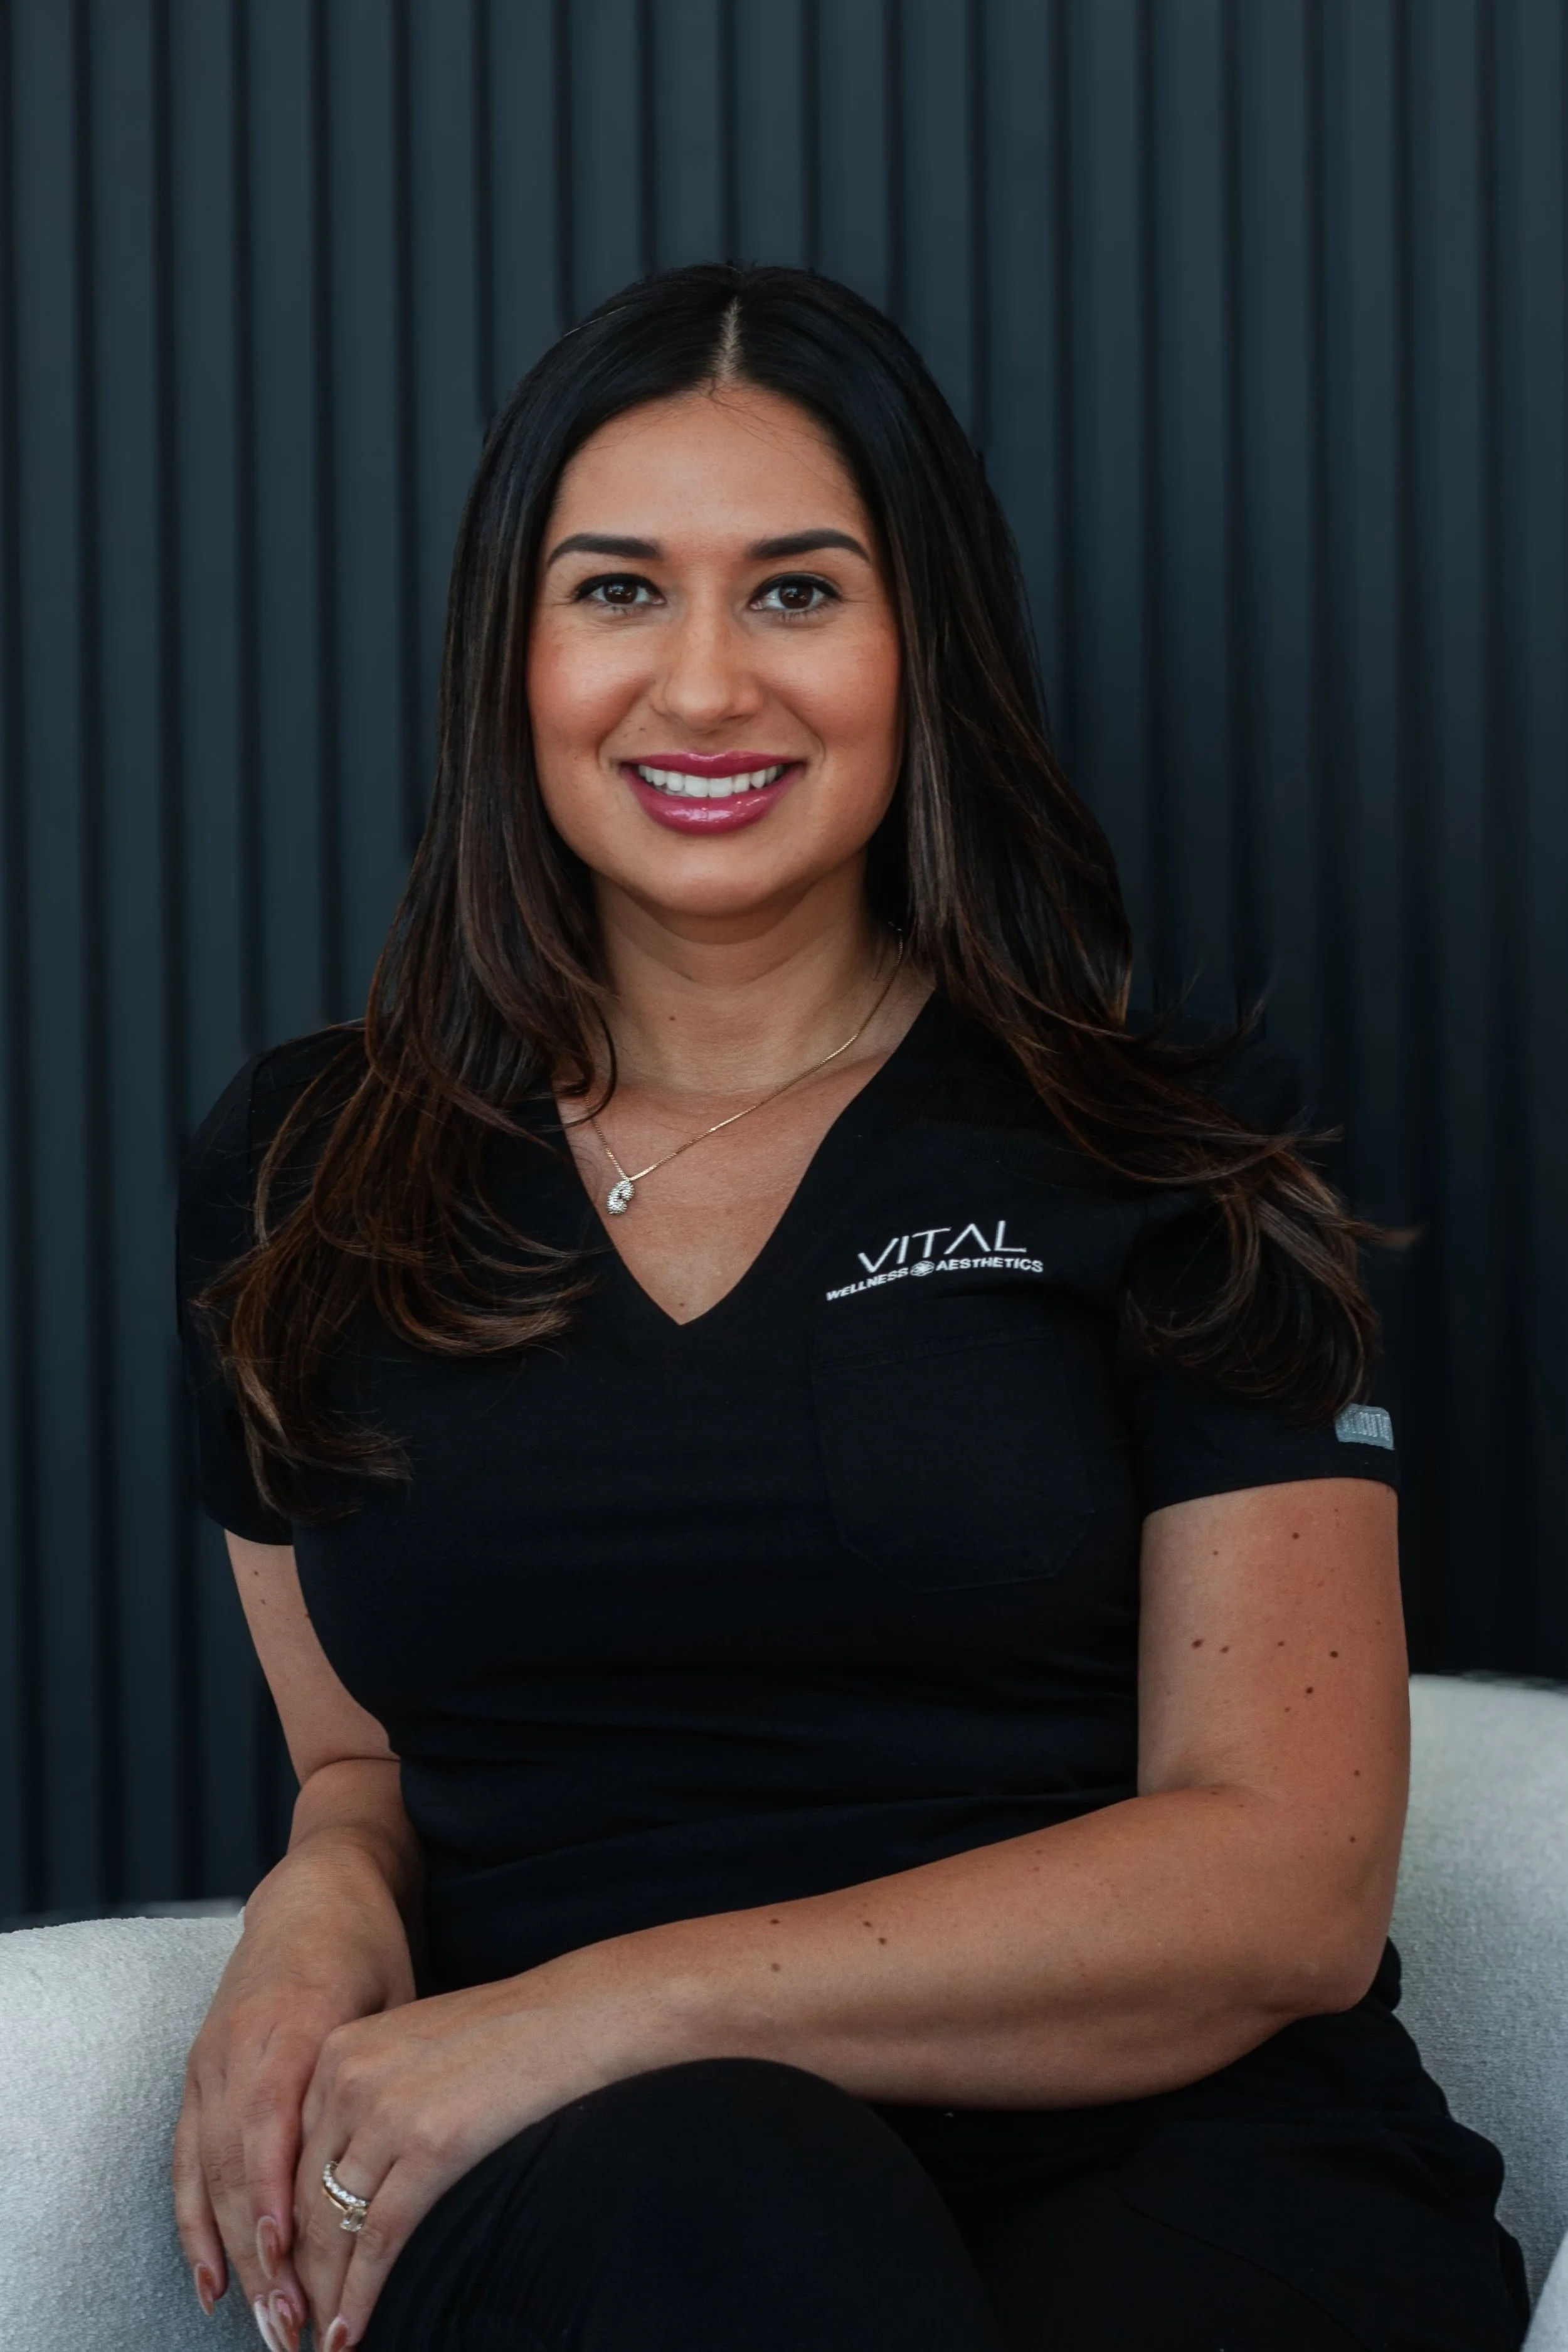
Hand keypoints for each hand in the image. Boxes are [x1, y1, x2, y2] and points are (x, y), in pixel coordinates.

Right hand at [173, 1845, 415, 2351]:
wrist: (317, 1886)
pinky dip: (193, 2223)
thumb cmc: (370, 1946)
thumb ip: (380, 2074)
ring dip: (230, 2255)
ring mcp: (210, 2059)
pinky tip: (212, 2281)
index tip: (290, 2261)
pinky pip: (183, 2159)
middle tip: (288, 2325)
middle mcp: (239, 2045)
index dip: (275, 2196)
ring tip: (259, 2322)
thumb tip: (400, 2167)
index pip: (271, 2123)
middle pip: (235, 2165)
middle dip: (259, 2252)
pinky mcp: (197, 2070)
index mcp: (290, 2021)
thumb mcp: (392, 1998)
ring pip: (205, 2173)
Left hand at [288, 1963, 643, 2347]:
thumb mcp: (409, 2045)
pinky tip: (350, 2331)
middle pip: (300, 2198)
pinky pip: (379, 2239)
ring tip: (319, 2340)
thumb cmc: (502, 2033)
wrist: (570, 2015)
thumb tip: (342, 2174)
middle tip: (292, 2321)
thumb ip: (365, 2094)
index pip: (287, 2159)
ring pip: (332, 2226)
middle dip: (295, 2271)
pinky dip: (360, 2295)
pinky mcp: (431, 2146)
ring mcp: (387, 2111)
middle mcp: (346, 2079)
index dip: (281, 2227)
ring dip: (323, 2294)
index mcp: (336, 2051)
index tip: (282, 2272)